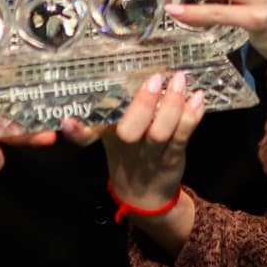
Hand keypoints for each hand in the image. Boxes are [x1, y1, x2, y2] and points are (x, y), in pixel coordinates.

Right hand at [62, 71, 204, 251]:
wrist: (145, 196)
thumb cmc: (128, 154)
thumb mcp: (112, 135)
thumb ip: (112, 111)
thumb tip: (126, 70)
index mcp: (108, 136)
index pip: (86, 134)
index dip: (76, 131)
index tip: (66, 121)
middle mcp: (127, 146)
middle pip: (130, 130)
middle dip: (142, 105)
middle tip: (154, 79)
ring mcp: (150, 154)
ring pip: (160, 133)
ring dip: (172, 106)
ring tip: (179, 81)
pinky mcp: (172, 158)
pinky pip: (182, 138)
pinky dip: (192, 117)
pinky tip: (199, 98)